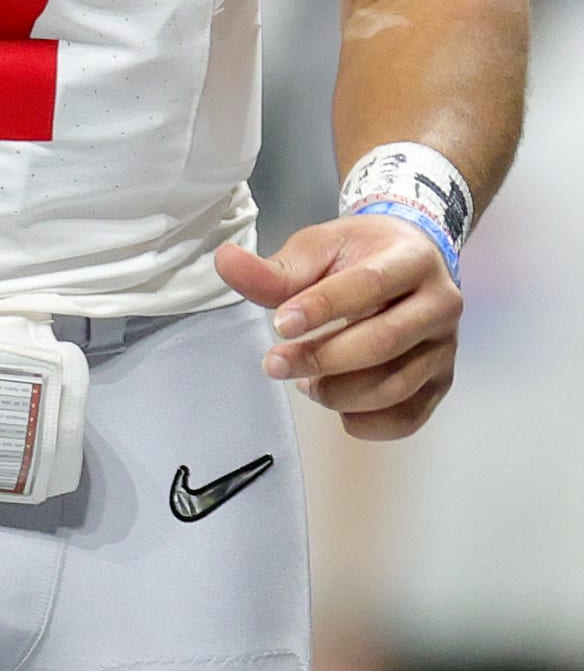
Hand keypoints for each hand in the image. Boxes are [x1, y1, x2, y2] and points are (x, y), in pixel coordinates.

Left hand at [215, 214, 461, 440]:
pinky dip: (366, 422)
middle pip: (384, 342)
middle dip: (322, 359)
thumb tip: (224, 263)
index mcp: (412, 259)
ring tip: (304, 382)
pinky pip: (408, 417)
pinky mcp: (442, 382)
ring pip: (395, 386)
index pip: (369, 286)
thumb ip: (275, 267)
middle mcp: (440, 304)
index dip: (322, 307)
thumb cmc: (361, 253)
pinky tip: (336, 406)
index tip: (279, 324)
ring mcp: (445, 348)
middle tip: (275, 364)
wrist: (412, 259)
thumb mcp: (319, 248)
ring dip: (339, 393)